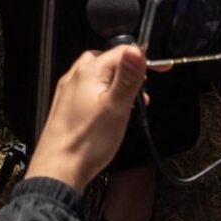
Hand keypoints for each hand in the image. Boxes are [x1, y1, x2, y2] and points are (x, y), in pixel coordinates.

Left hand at [26, 44, 148, 190]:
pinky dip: (104, 95)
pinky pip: (88, 90)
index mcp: (88, 72)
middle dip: (129, 72)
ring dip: (117, 85)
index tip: (161, 68)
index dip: (144, 59)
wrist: (59, 169)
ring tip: (131, 105)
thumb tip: (137, 50)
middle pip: (108, 62)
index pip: (122, 51)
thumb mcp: (116, 108)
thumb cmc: (86, 143)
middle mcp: (75, 77)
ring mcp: (68, 91)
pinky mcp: (66, 106)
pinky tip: (110, 113)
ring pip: (98, 77)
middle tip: (144, 90)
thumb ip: (128, 78)